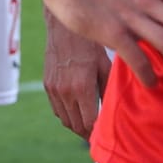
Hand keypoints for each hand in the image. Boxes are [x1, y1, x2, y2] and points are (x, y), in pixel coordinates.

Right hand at [44, 14, 111, 139]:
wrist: (63, 28)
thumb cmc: (90, 45)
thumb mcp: (105, 66)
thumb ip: (109, 91)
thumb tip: (115, 112)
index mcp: (82, 87)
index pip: (89, 123)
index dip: (98, 132)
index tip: (106, 135)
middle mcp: (65, 92)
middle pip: (76, 126)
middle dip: (88, 134)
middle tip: (100, 135)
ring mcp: (54, 89)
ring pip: (65, 120)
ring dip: (77, 126)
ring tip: (90, 126)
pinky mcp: (47, 85)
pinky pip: (57, 109)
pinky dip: (67, 115)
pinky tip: (77, 111)